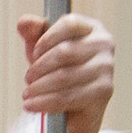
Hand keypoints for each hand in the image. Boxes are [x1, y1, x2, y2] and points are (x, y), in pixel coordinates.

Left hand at [16, 12, 114, 132]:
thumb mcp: (43, 50)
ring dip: (39, 87)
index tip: (34, 53)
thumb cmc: (59, 72)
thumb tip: (24, 22)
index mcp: (91, 28)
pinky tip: (32, 105)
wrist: (75, 110)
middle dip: (40, 67)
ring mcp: (106, 68)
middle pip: (65, 51)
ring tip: (27, 94)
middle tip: (28, 78)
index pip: (69, 24)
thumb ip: (33, 33)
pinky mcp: (104, 92)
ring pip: (64, 76)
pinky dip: (45, 102)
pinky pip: (68, 97)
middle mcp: (104, 44)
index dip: (47, 38)